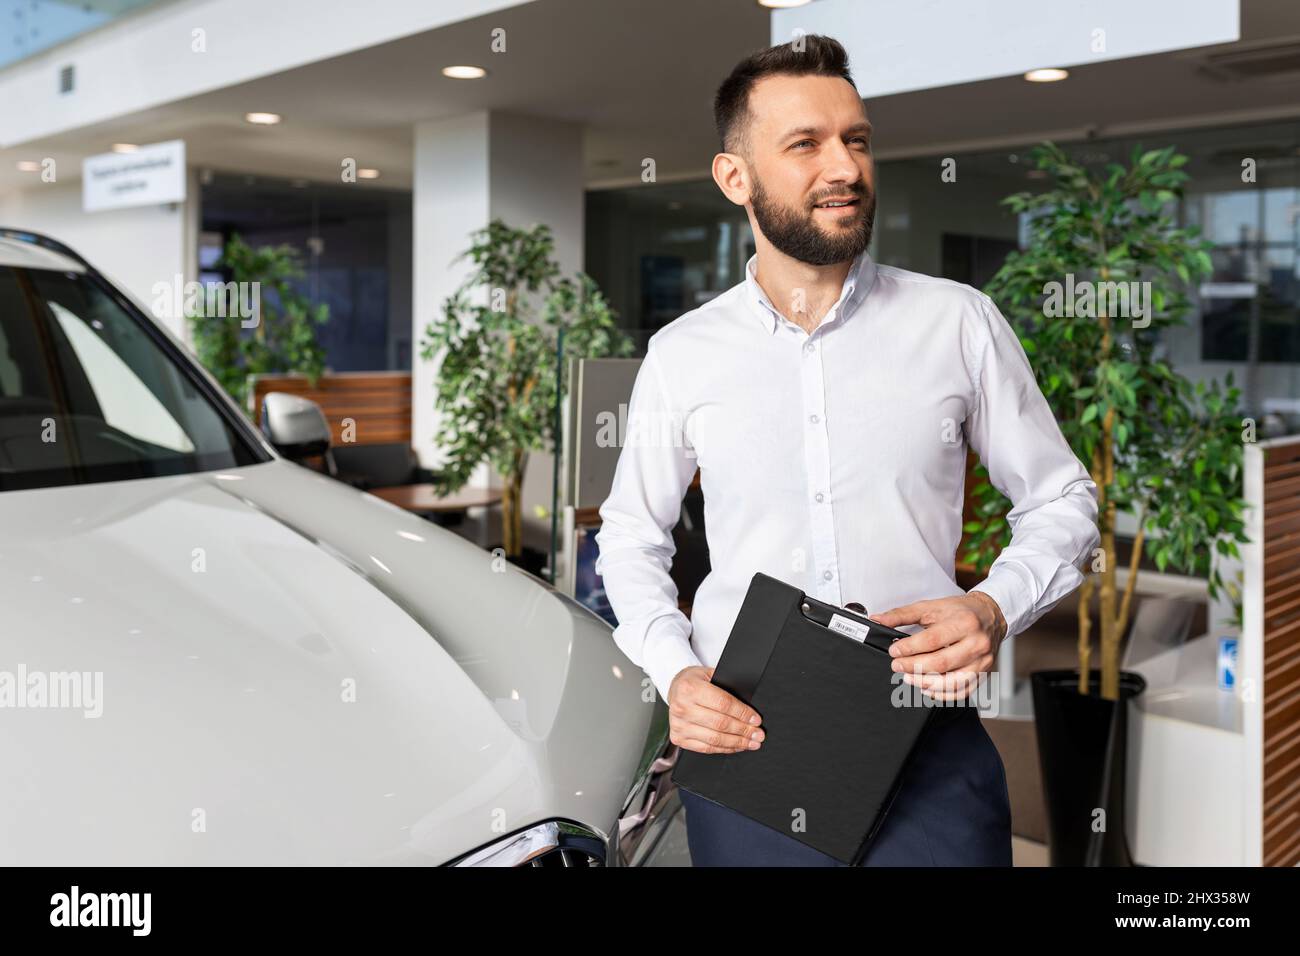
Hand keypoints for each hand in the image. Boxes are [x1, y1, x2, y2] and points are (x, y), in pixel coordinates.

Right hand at [667, 665, 763, 754]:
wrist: (675, 688)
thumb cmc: (694, 681)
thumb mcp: (709, 674)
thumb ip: (727, 687)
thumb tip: (750, 708)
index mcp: (689, 688)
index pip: (723, 704)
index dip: (743, 714)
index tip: (756, 720)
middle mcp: (681, 707)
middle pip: (720, 724)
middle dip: (744, 731)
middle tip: (758, 734)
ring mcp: (678, 725)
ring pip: (714, 739)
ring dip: (737, 742)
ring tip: (751, 742)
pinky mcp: (678, 738)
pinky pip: (706, 748)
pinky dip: (724, 749)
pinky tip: (736, 746)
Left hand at [873, 592, 1006, 700]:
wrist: (990, 615)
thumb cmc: (959, 611)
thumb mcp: (931, 607)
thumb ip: (903, 614)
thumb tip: (878, 619)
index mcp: (964, 622)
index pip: (933, 640)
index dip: (910, 648)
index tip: (893, 651)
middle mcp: (977, 643)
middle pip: (941, 663)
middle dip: (914, 667)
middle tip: (897, 666)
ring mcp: (983, 661)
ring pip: (953, 682)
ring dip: (926, 684)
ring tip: (909, 678)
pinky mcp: (984, 674)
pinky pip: (963, 691)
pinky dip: (943, 694)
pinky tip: (928, 689)